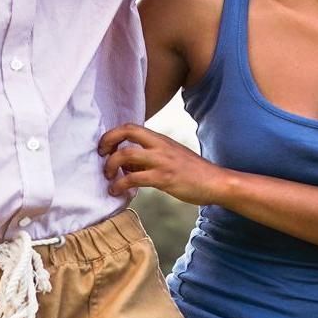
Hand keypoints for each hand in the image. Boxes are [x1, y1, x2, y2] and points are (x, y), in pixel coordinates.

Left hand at [99, 123, 230, 204]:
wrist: (216, 182)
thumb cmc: (193, 172)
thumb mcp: (172, 156)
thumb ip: (150, 156)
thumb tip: (127, 165)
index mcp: (161, 139)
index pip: (131, 126)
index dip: (113, 134)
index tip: (105, 148)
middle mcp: (160, 146)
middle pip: (127, 132)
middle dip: (107, 142)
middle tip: (101, 156)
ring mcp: (162, 161)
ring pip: (126, 154)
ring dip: (111, 165)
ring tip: (108, 177)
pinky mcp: (164, 178)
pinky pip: (134, 178)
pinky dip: (120, 185)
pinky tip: (117, 191)